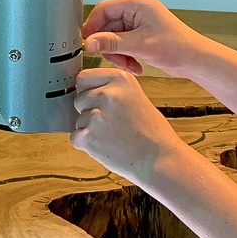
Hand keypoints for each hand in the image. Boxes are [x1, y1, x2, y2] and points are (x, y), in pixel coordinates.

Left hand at [71, 65, 190, 184]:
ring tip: (114, 136)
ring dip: (90, 129)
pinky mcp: (90, 137)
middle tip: (112, 123)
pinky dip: (86, 144)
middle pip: (79, 98)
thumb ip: (112, 90)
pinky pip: (76, 137)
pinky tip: (107, 146)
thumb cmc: (152, 132)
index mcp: (121, 79)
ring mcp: (97, 115)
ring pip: (78, 119)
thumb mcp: (136, 97)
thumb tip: (87, 91)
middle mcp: (108, 94)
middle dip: (89, 111)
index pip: (84, 77)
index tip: (99, 102)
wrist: (160, 160)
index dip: (88, 91)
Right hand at [82, 0, 208, 76]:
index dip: (92, 26)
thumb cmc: (177, 47)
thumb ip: (112, 43)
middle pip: (107, 26)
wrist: (195, 60)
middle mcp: (136, 10)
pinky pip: (121, 44)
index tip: (87, 43)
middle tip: (115, 59)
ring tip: (129, 65)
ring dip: (118, 54)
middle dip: (109, 46)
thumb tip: (90, 42)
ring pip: (113, 38)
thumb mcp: (140, 45)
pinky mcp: (140, 34)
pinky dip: (125, 56)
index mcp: (137, 3)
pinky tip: (135, 65)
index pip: (103, 9)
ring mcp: (138, 22)